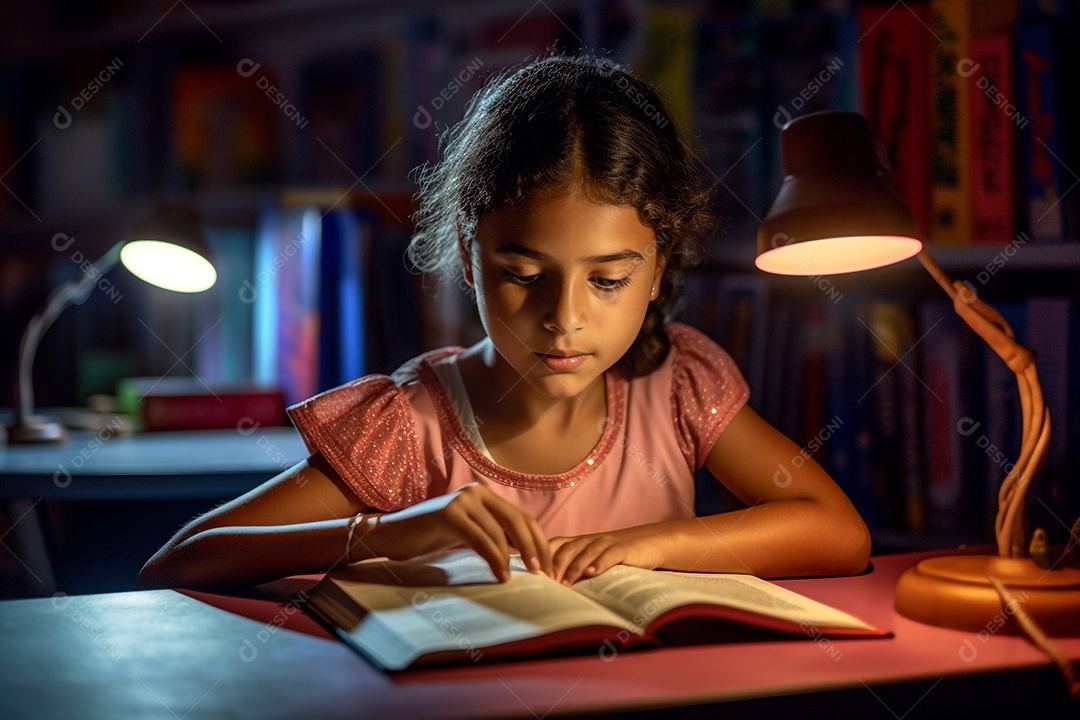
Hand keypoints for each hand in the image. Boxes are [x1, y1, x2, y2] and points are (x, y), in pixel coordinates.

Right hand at [374, 484, 551, 581]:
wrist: (392, 535)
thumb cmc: (431, 537)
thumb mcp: (469, 535)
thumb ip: (494, 537)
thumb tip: (527, 555)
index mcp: (485, 497)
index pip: (522, 518)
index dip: (539, 541)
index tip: (547, 565)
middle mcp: (476, 493)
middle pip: (517, 520)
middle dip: (534, 547)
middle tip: (543, 572)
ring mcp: (462, 500)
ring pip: (499, 531)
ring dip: (513, 557)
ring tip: (521, 577)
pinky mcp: (449, 513)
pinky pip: (480, 538)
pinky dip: (494, 558)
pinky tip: (501, 575)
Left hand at [549, 529, 661, 584]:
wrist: (650, 543)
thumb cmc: (618, 556)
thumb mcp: (594, 560)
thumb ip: (576, 569)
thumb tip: (554, 591)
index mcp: (580, 542)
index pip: (555, 545)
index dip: (543, 559)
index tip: (535, 577)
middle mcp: (590, 540)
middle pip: (566, 550)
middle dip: (554, 567)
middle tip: (546, 585)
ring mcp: (606, 542)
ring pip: (585, 552)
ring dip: (573, 569)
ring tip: (564, 584)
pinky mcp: (623, 548)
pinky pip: (609, 554)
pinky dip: (599, 563)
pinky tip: (592, 573)